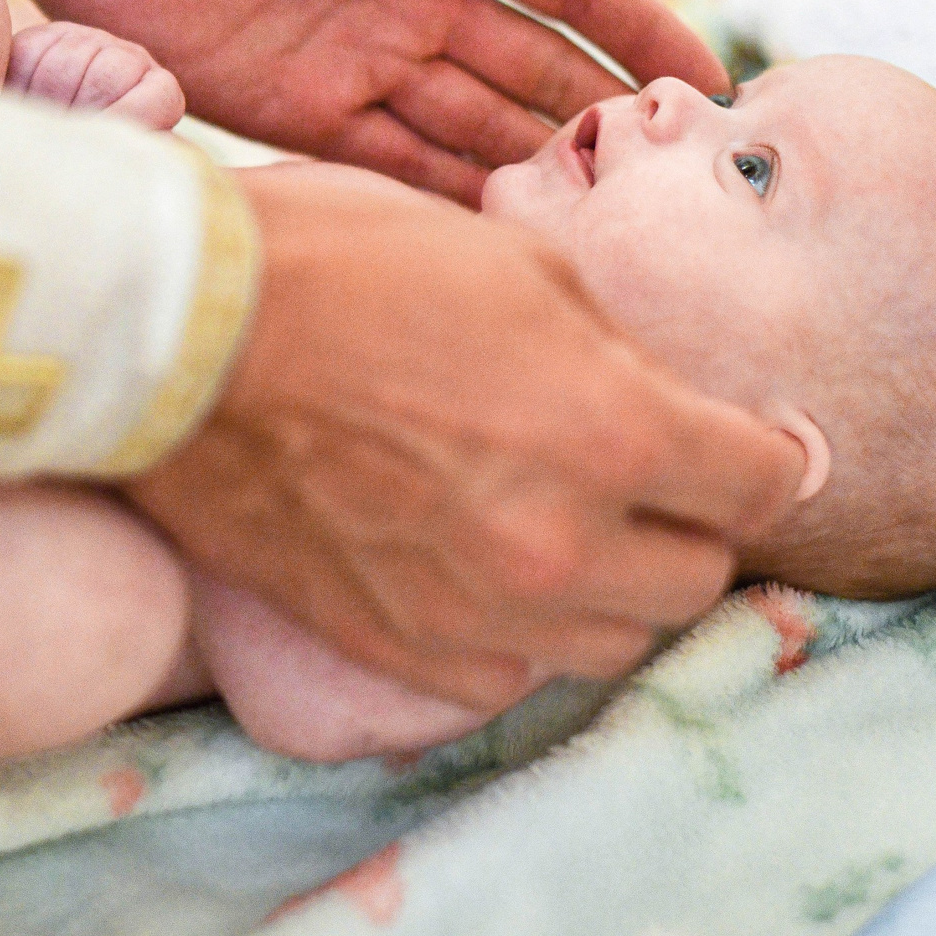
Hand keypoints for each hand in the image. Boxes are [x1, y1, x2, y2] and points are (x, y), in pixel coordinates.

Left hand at [0, 0, 727, 204]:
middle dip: (602, 122)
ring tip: (610, 233)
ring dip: (535, 171)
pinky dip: (446, 201)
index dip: (640, 31)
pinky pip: (389, 167)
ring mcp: (359, 60)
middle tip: (679, 193)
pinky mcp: (294, 115)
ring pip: (474, 128)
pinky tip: (507, 242)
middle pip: (534, 71)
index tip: (713, 88)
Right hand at [126, 163, 802, 710]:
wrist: (171, 334)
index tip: (751, 444)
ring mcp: (472, 611)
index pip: (762, 482)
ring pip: (609, 643)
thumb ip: (610, 342)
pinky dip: (515, 634)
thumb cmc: (333, 260)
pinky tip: (480, 571)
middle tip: (651, 480)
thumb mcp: (506, 257)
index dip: (764, 453)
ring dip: (610, 590)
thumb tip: (662, 388)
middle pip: (697, 580)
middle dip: (689, 525)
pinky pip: (505, 677)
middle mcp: (559, 544)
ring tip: (566, 528)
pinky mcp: (391, 646)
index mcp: (610, 428)